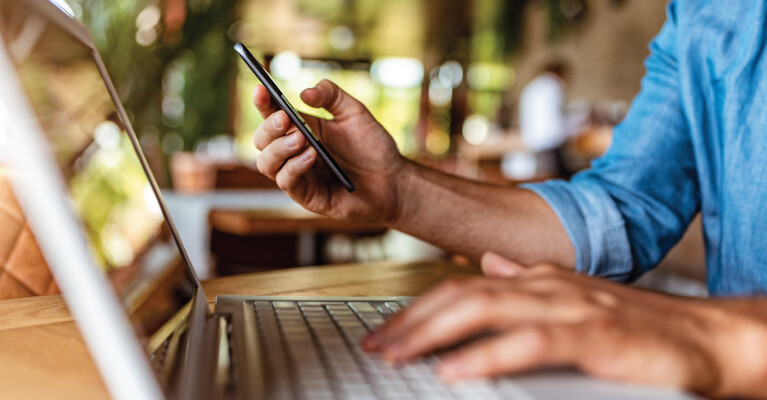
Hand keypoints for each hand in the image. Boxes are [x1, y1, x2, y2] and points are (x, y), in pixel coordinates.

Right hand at [252, 79, 408, 223]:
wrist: (393, 180)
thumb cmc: (372, 147)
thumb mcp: (354, 112)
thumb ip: (332, 95)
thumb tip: (304, 93)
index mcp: (300, 129)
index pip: (272, 114)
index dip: (262, 101)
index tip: (261, 88)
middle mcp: (293, 152)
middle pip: (262, 140)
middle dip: (268, 127)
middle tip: (284, 118)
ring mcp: (298, 175)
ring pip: (266, 163)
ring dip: (279, 148)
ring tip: (301, 138)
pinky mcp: (307, 196)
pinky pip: (287, 182)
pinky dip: (294, 167)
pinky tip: (312, 155)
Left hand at [362, 253, 766, 398]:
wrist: (701, 336)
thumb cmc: (635, 325)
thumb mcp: (569, 297)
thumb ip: (524, 281)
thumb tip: (486, 264)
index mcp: (536, 280)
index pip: (462, 289)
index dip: (418, 310)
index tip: (385, 332)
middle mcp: (545, 285)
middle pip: (460, 295)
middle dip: (411, 321)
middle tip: (376, 345)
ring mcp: (567, 306)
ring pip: (484, 309)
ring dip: (433, 332)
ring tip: (398, 354)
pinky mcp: (592, 334)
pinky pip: (528, 341)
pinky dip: (487, 355)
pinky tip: (456, 369)